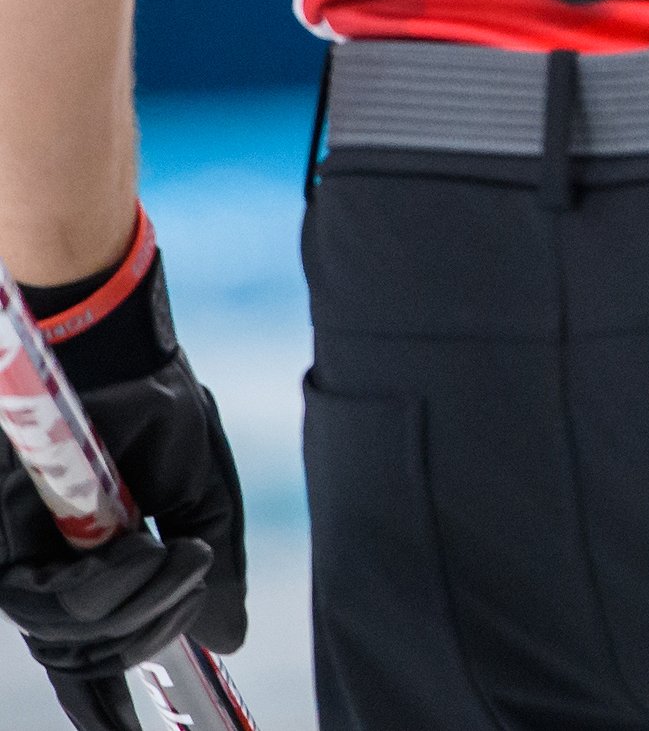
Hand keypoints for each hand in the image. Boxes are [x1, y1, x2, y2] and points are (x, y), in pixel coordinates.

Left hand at [0, 241, 245, 681]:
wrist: (111, 352)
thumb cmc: (155, 408)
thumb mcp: (202, 494)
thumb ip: (213, 569)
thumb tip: (228, 638)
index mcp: (95, 562)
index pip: (91, 651)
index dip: (105, 706)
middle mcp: (53, 569)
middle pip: (86, 655)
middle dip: (151, 634)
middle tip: (197, 577)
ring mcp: (27, 556)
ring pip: (68, 637)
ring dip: (137, 610)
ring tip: (180, 555)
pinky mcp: (7, 539)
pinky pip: (54, 600)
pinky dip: (110, 587)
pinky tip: (149, 549)